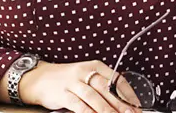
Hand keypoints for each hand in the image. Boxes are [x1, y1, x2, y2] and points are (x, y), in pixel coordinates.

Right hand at [17, 60, 140, 112]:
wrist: (39, 79)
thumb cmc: (67, 80)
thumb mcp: (86, 76)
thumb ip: (102, 86)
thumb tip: (123, 102)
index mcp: (94, 66)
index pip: (116, 79)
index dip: (128, 94)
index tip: (136, 106)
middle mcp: (84, 72)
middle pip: (107, 89)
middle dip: (121, 104)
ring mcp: (73, 82)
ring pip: (94, 97)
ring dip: (107, 110)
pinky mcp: (63, 93)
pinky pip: (79, 105)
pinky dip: (89, 112)